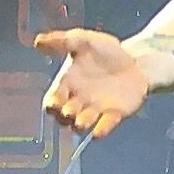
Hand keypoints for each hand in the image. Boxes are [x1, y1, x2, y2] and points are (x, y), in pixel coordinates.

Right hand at [34, 26, 149, 137]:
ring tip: (80, 122)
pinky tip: (98, 132)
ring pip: (82, 123)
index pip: (53, 98)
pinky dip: (101, 130)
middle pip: (64, 115)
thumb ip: (62, 41)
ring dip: (80, 124)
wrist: (136, 58)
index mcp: (68, 83)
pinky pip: (105, 125)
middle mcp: (79, 99)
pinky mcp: (114, 114)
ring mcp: (96, 108)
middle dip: (64, 116)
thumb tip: (38, 42)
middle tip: (69, 112)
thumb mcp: (84, 41)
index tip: (53, 102)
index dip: (51, 103)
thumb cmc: (106, 51)